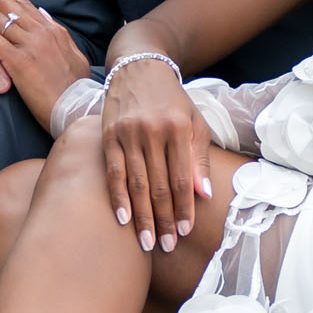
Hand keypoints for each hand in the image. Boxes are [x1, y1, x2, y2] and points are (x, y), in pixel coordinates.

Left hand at [0, 0, 91, 127]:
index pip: (19, 3)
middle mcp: (42, 31)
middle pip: (3, 3)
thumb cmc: (75, 91)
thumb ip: (57, 34)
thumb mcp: (72, 56)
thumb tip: (43, 13)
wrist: (80, 111)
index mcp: (52, 30)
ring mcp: (31, 45)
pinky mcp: (21, 61)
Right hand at [100, 58, 213, 254]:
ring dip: (142, 216)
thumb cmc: (173, 99)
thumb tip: (204, 194)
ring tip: (147, 241)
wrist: (140, 67)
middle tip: (166, 246)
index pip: (182, 178)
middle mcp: (153, 131)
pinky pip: (113, 172)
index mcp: (179, 128)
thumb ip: (199, 158)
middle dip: (164, 219)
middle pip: (159, 185)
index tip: (185, 231)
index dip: (184, 207)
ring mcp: (129, 133)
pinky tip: (123, 219)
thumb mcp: (194, 121)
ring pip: (136, 183)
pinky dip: (118, 197)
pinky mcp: (108, 135)